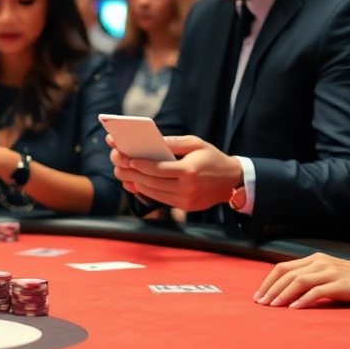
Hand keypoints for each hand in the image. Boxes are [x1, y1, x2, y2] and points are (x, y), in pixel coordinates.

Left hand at [109, 134, 240, 210]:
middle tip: (118, 167)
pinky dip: (147, 192)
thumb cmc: (213, 158)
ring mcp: (185, 200)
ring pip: (153, 193)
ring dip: (136, 184)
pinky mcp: (185, 207)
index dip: (140, 165)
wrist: (232, 181)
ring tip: (123, 175)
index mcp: (188, 171)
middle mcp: (186, 188)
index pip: (157, 169)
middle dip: (132, 174)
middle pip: (152, 182)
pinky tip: (137, 184)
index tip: (127, 159)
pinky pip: (161, 199)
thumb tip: (154, 141)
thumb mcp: (197, 143)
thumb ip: (174, 142)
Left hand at [254, 254, 349, 308]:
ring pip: (298, 281)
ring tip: (272, 307)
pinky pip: (317, 291)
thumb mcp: (332, 274)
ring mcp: (331, 272)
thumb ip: (314, 278)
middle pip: (287, 273)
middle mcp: (320, 262)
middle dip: (270, 289)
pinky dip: (303, 300)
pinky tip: (293, 309)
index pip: (283, 267)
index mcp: (315, 259)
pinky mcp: (341, 285)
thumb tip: (292, 292)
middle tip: (260, 304)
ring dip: (282, 295)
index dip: (268, 281)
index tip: (259, 295)